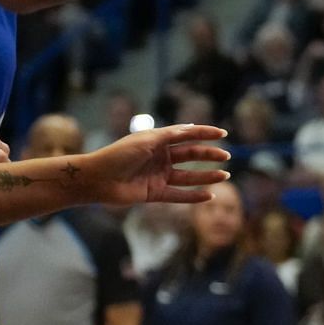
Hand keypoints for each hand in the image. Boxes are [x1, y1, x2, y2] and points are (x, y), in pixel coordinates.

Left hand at [78, 123, 231, 207]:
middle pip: (190, 155)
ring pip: (188, 176)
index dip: (204, 133)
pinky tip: (209, 195)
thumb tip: (191, 128)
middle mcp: (160, 157)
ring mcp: (158, 176)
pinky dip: (194, 196)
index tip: (222, 133)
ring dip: (206, 176)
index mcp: (158, 141)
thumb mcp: (146, 140)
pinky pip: (178, 195)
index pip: (186, 135)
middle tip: (226, 156)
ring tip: (225, 175)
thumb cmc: (119, 155)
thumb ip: (170, 136)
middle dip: (209, 155)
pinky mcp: (154, 193)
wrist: (96, 179)